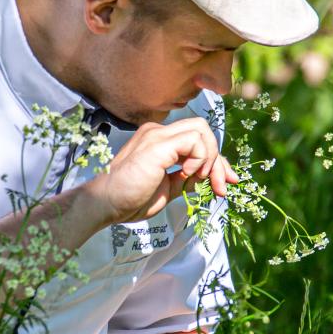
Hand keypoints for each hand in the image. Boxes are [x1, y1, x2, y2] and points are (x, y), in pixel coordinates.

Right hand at [86, 117, 237, 224]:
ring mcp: (157, 135)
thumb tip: (212, 178)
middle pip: (204, 131)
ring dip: (210, 158)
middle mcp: (158, 132)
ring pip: (202, 130)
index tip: (226, 183)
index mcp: (159, 140)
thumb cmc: (130, 199)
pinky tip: (186, 175)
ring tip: (198, 179)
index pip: (198, 140)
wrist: (106, 204)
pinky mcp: (158, 144)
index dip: (217, 161)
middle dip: (219, 160)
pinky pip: (194, 140)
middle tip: (219, 187)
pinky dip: (199, 158)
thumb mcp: (168, 189)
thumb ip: (188, 179)